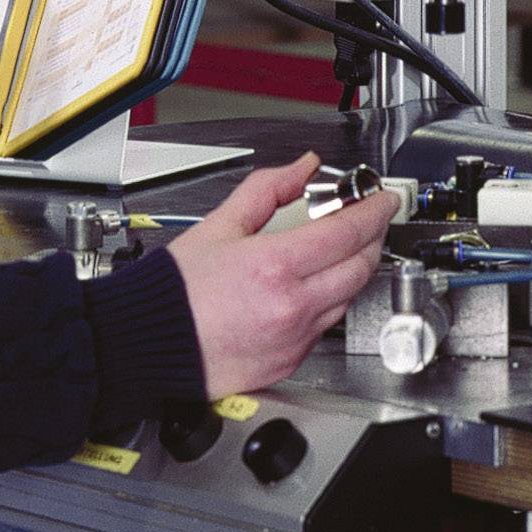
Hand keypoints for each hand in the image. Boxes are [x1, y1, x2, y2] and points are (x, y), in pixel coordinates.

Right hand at [166, 155, 395, 399]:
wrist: (149, 343)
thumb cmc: (176, 290)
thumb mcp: (219, 225)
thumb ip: (268, 190)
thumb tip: (303, 170)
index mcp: (274, 266)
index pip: (348, 232)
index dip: (374, 210)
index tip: (382, 199)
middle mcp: (292, 305)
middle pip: (360, 266)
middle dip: (372, 237)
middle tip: (367, 219)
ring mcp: (295, 338)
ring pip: (348, 297)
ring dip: (353, 269)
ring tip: (336, 249)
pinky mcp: (291, 361)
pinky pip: (325, 326)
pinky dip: (328, 300)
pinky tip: (310, 285)